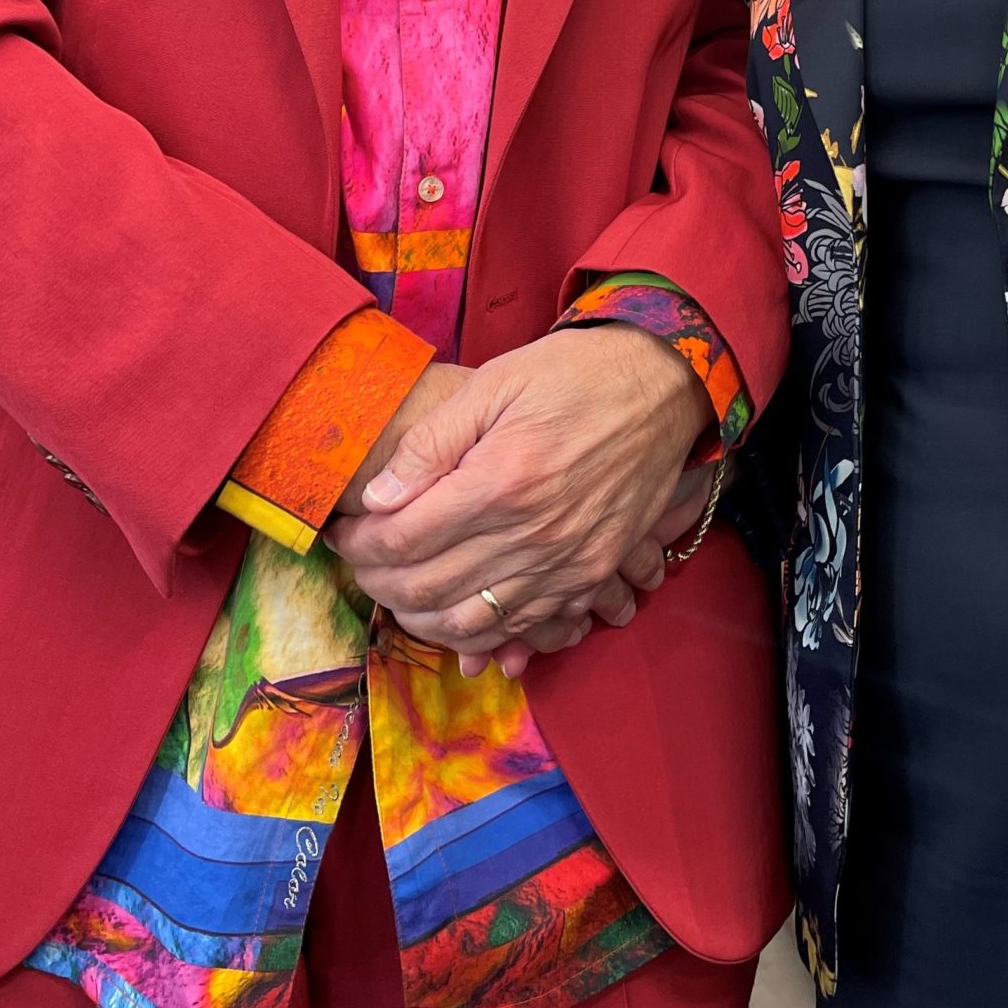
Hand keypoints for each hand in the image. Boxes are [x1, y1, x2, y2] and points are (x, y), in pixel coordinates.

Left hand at [325, 325, 713, 679]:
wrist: (664, 387)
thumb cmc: (575, 374)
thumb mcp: (494, 384)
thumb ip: (431, 443)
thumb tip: (376, 498)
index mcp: (499, 482)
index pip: (401, 540)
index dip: (358, 544)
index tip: (343, 532)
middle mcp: (531, 535)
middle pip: (426, 589)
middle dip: (377, 583)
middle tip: (359, 562)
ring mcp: (565, 564)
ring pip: (468, 623)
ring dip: (418, 616)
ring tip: (397, 588)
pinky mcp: (590, 575)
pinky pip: (521, 627)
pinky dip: (477, 633)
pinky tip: (453, 611)